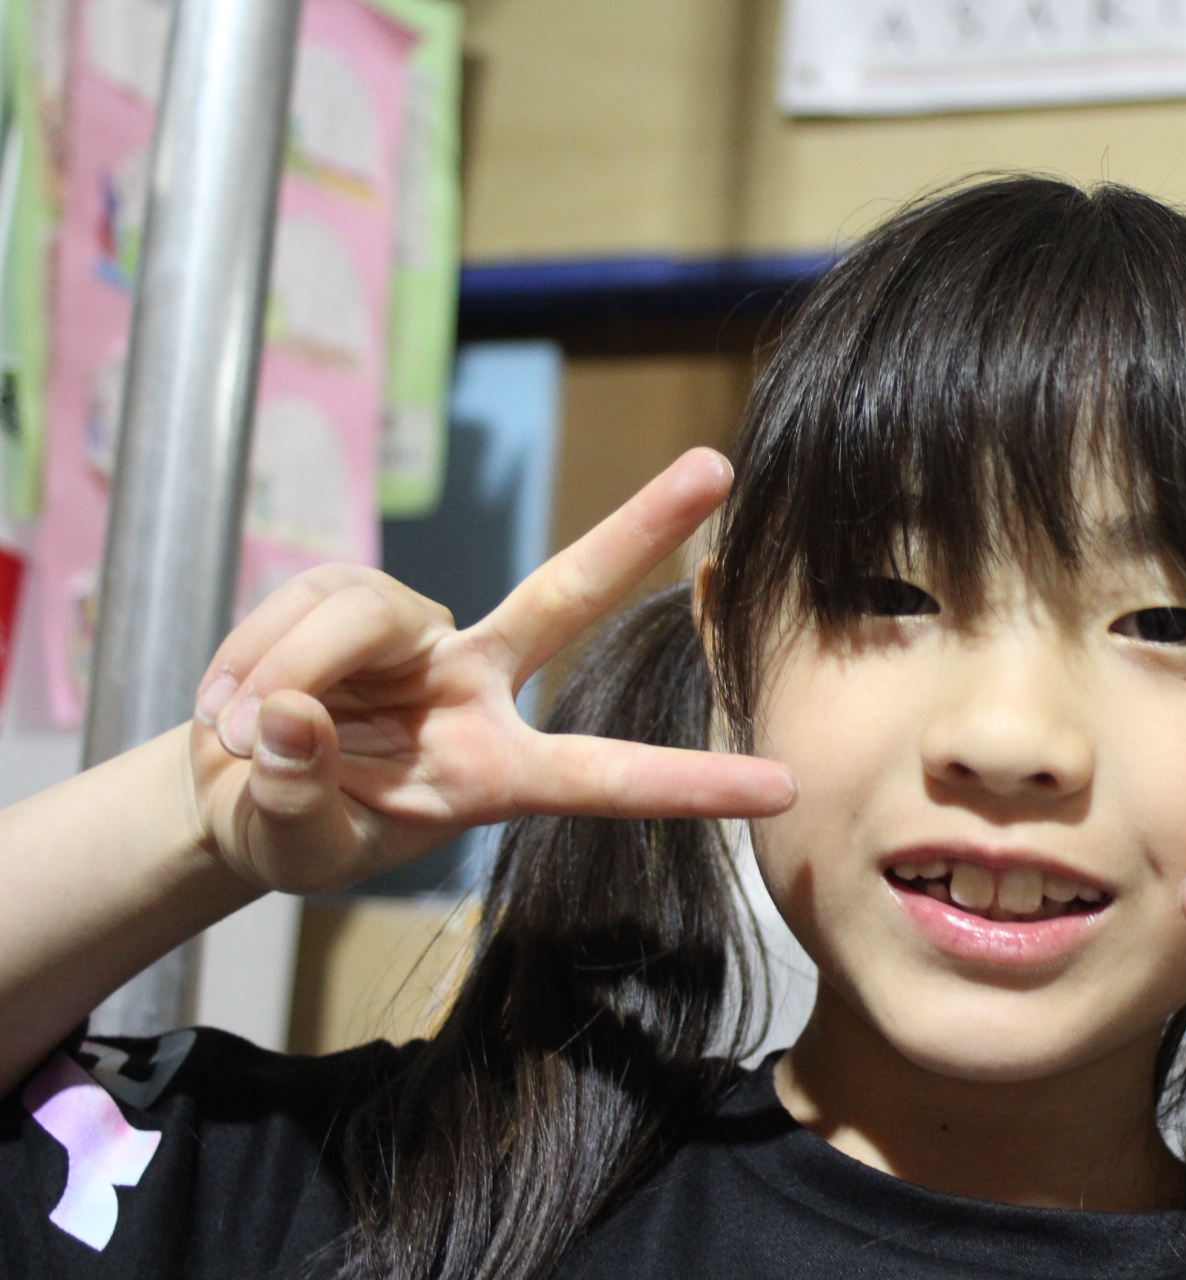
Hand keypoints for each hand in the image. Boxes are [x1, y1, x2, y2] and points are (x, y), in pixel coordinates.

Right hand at [188, 448, 795, 895]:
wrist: (231, 789)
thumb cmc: (293, 829)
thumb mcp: (294, 842)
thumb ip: (297, 792)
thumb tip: (294, 715)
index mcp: (496, 772)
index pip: (606, 774)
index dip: (692, 782)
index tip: (785, 787)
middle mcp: (478, 686)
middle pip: (565, 593)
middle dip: (637, 527)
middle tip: (716, 466)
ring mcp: (421, 635)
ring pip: (368, 610)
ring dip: (291, 666)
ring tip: (239, 730)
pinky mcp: (356, 598)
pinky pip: (307, 602)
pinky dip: (254, 651)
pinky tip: (231, 698)